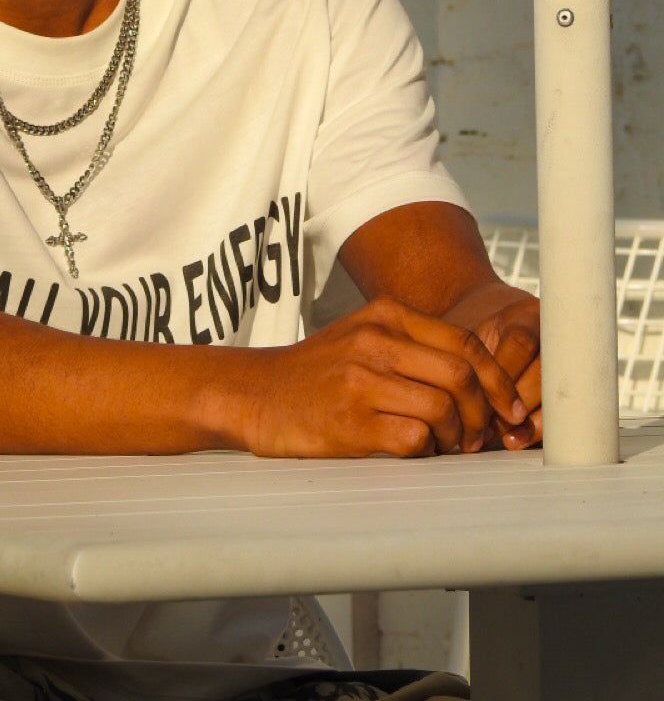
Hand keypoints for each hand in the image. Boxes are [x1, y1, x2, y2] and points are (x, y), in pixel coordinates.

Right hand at [241, 295, 530, 458]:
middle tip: (481, 436)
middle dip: (484, 412)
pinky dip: (424, 451)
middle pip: (462, 375)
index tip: (510, 408)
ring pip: (443, 408)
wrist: (255, 392)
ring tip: (444, 446)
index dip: (499, 380)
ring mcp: (361, 380)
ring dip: (455, 437)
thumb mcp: (362, 336)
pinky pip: (413, 439)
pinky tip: (414, 451)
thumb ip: (414, 346)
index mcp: (386, 315)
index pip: (465, 343)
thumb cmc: (317, 372)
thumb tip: (480, 381)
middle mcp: (376, 341)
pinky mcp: (350, 422)